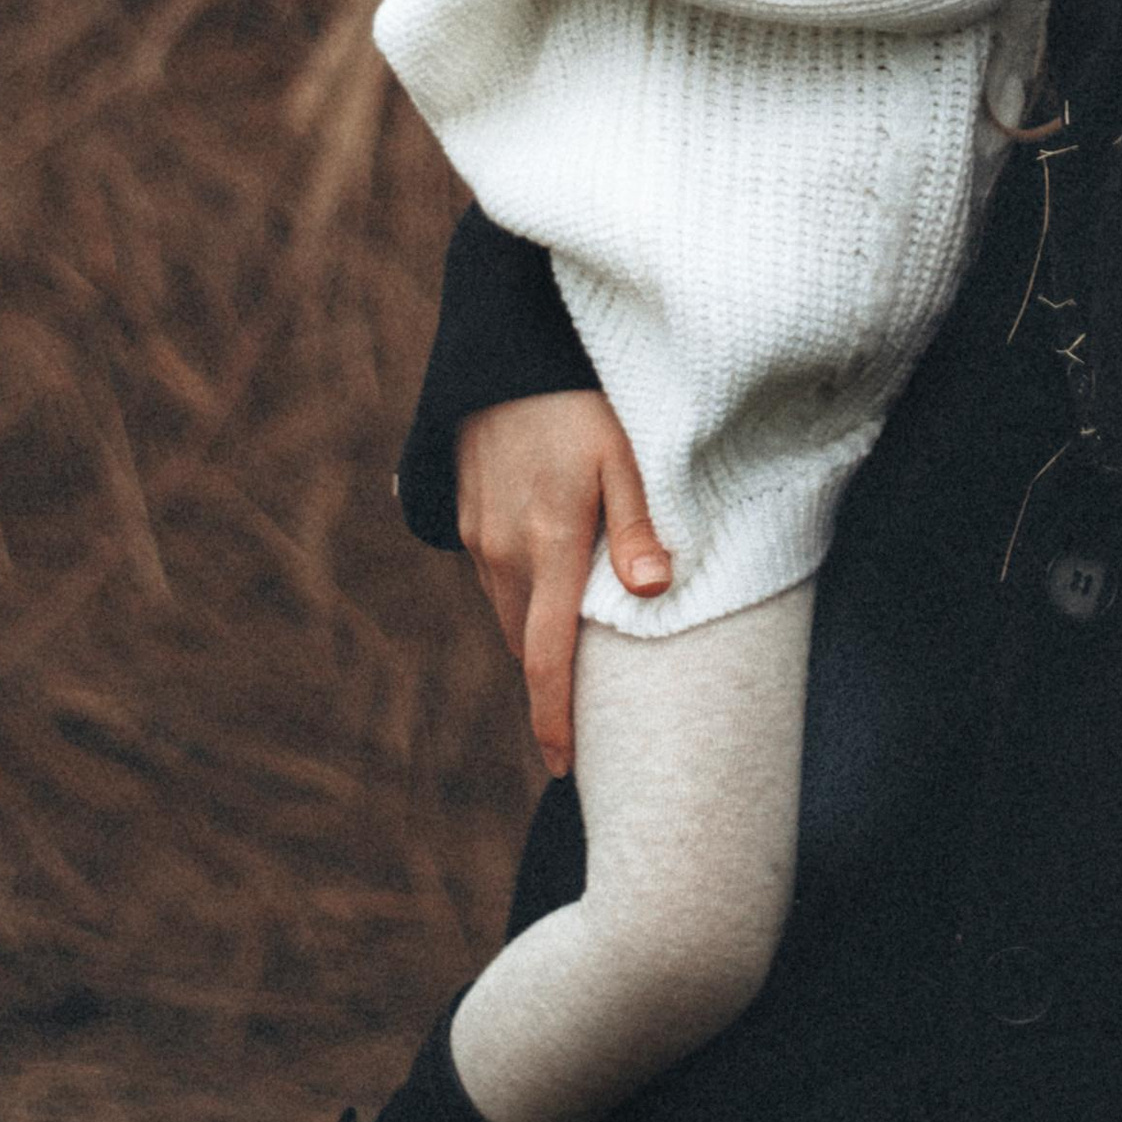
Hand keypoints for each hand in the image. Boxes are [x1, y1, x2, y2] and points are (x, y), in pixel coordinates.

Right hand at [453, 391, 671, 775]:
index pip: (548, 657)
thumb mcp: (626, 455)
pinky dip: (525, 589)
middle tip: (599, 698)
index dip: (555, 718)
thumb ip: (638, 526)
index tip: (564, 767)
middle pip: (529, 644)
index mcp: (548, 546)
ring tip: (584, 631)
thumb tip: (656, 591)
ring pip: (511, 611)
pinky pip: (497, 576)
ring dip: (541, 628)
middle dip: (557, 676)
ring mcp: (478, 536)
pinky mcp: (466, 517)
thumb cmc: (582, 401)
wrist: (507, 354)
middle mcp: (502, 553)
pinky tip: (556, 566)